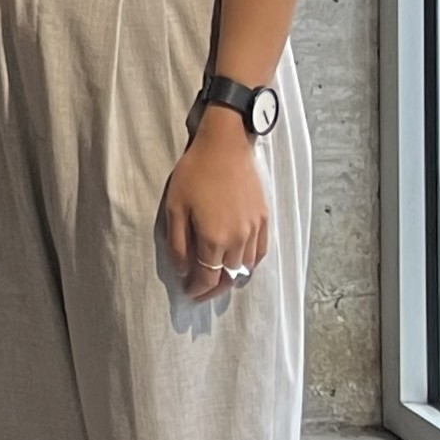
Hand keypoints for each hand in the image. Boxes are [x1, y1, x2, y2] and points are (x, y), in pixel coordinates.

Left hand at [158, 120, 271, 302]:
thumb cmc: (195, 173)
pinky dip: (250, 264)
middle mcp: (239, 240)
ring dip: (232, 278)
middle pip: (229, 277)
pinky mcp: (264, 219)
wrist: (225, 147)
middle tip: (201, 292)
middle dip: (213, 289)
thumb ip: (178, 243)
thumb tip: (183, 270)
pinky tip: (240, 264)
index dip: (197, 289)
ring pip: (246, 268)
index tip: (188, 293)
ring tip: (218, 280)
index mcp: (215, 239)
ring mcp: (255, 230)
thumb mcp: (175, 208)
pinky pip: (260, 252)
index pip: (208, 278)